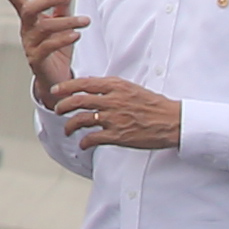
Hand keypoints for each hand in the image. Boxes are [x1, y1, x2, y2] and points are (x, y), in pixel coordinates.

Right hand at [0, 0, 86, 92]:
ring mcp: (29, 45)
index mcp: (29, 18)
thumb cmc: (58, 48)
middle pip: (29, 9)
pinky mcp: (36, 60)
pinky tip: (76, 35)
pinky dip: (63, 39)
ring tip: (86, 21)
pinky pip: (48, 47)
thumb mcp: (63, 23)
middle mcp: (26, 30)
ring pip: (44, 28)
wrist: (57, 79)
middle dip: (47, 0)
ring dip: (68, 22)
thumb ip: (63, 4)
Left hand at [50, 77, 183, 154]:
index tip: (56, 90)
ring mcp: (114, 118)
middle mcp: (112, 100)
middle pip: (78, 101)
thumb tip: (92, 88)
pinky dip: (84, 142)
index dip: (66, 87)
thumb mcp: (132, 88)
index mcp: (116, 86)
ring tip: (67, 130)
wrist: (172, 121)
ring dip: (69, 125)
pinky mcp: (118, 135)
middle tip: (57, 110)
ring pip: (81, 120)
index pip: (84, 83)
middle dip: (62, 106)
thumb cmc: (154, 105)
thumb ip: (112, 88)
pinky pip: (93, 138)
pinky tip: (83, 144)